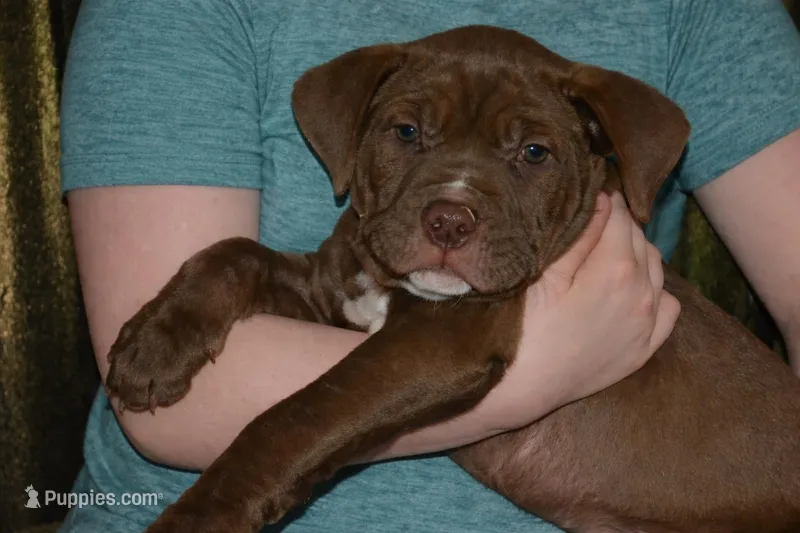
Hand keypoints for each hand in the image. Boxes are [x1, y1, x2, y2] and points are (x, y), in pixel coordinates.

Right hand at [479, 191, 679, 433]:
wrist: (522, 387)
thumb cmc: (523, 327)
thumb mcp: (544, 275)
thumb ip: (580, 237)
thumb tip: (602, 202)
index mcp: (616, 271)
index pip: (620, 217)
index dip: (604, 201)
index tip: (589, 196)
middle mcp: (643, 295)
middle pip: (640, 240)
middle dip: (619, 225)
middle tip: (593, 222)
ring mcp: (648, 325)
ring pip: (656, 269)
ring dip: (636, 254)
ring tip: (607, 252)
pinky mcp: (644, 349)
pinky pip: (667, 307)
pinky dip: (654, 291)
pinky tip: (629, 290)